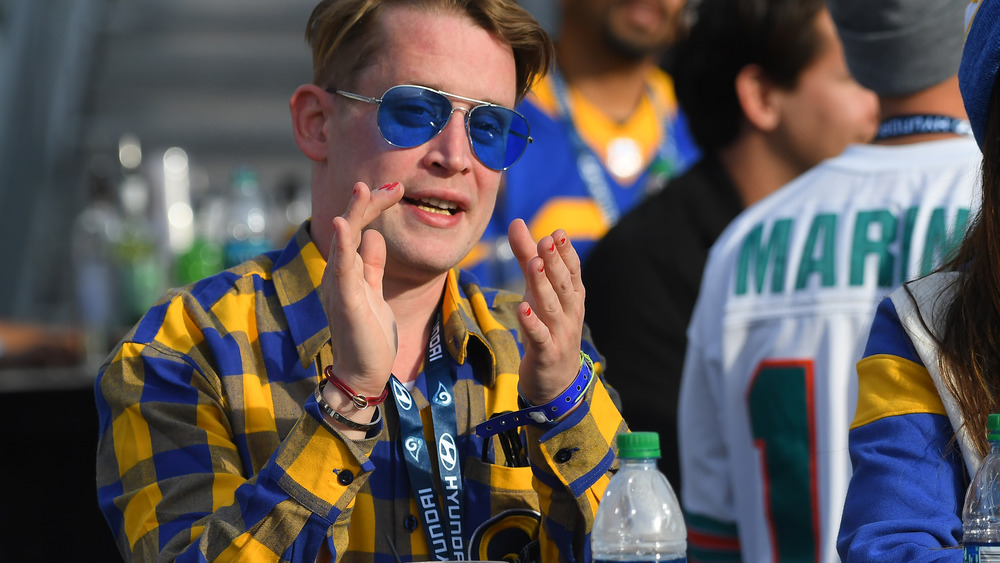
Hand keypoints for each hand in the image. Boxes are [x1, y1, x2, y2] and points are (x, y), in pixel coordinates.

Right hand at [321, 181, 404, 396]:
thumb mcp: (374, 291)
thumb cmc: (369, 335)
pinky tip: (345, 225)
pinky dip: (342, 245)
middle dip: (369, 203)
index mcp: (347, 270)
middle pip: (351, 228)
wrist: (363, 373)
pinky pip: (342, 269)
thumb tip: (373, 236)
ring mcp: (339, 287)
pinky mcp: (344, 302)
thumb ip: (371, 264)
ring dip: (354, 214)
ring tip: (364, 189)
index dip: (374, 206)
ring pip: (344, 242)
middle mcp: (338, 274)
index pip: (359, 228)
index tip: (396, 189)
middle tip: (394, 185)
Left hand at [507, 218, 585, 404]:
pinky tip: (523, 309)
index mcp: (572, 296)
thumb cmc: (546, 327)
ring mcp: (560, 333)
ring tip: (534, 265)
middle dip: (555, 263)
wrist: (556, 380)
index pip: (572, 270)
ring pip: (552, 307)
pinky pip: (539, 336)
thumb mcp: (536, 290)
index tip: (557, 233)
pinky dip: (532, 323)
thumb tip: (516, 222)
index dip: (565, 252)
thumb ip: (527, 257)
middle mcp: (570, 312)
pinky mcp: (546, 353)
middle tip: (546, 241)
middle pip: (563, 285)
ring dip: (543, 285)